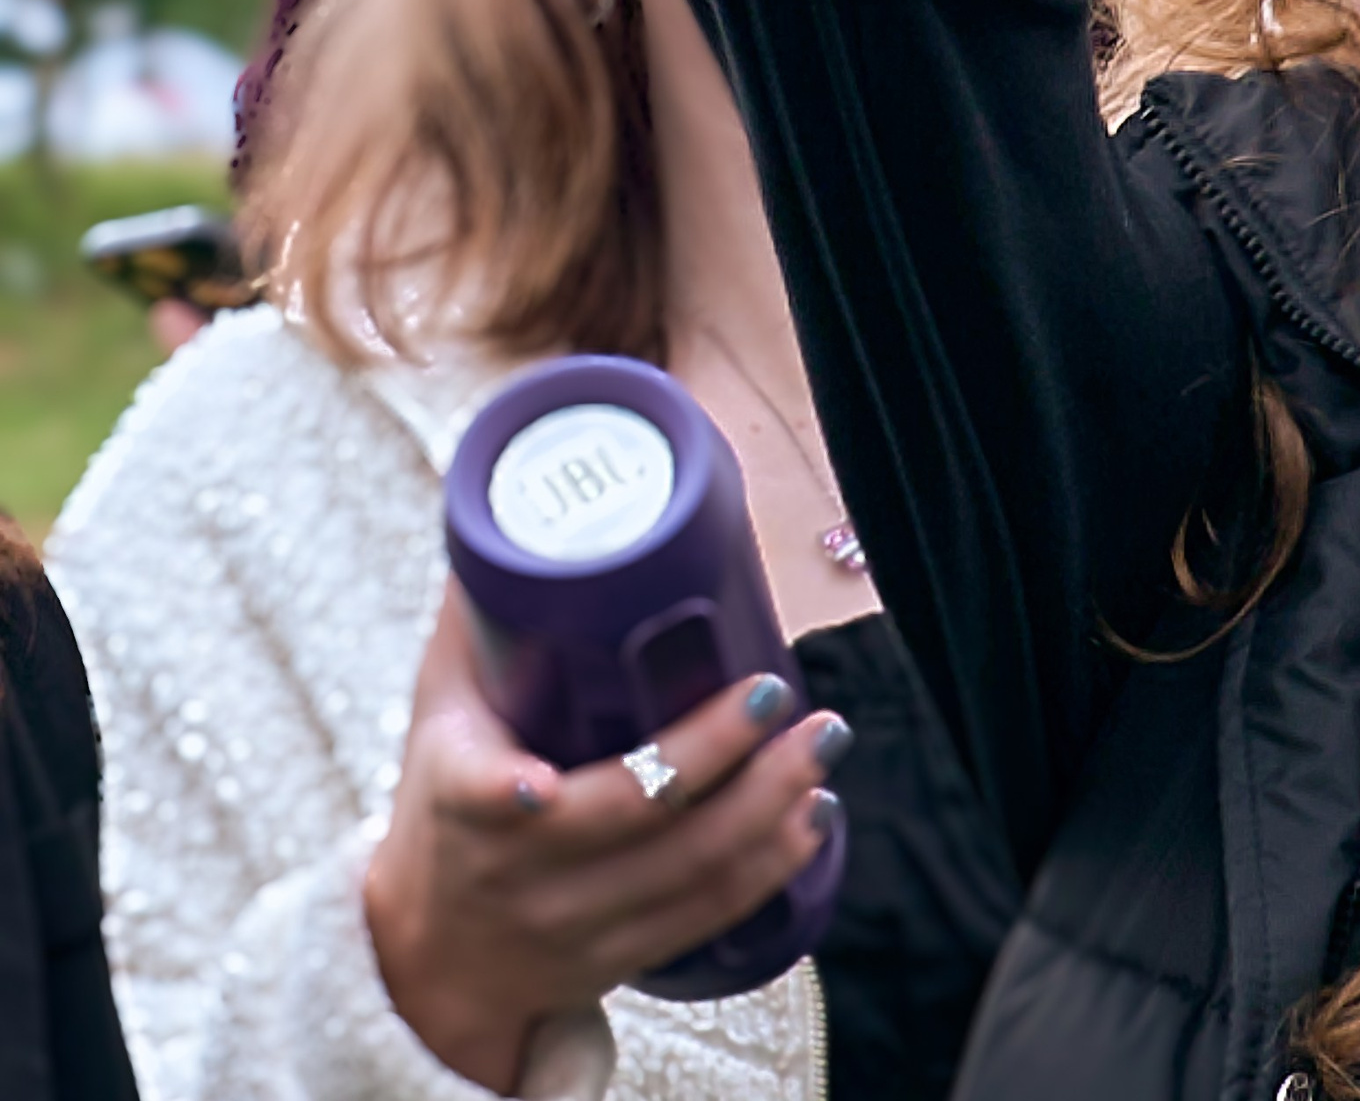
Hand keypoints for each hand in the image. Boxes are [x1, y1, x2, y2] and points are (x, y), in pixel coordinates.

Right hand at [365, 587, 848, 1093]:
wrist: (421, 961)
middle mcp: (517, 873)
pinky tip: (816, 817)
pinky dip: (770, 867)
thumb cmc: (440, 805)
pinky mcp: (617, 962)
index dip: (508, 793)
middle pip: (629, 823)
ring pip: (685, 876)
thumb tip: (516, 512)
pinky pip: (705, 919)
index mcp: (459, 799)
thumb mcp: (438, 715)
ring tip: (822, 742)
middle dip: (718, 759)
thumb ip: (478, 625)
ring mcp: (570, 927)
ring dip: (768, 810)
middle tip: (783, 694)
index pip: (480, 795)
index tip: (539, 781)